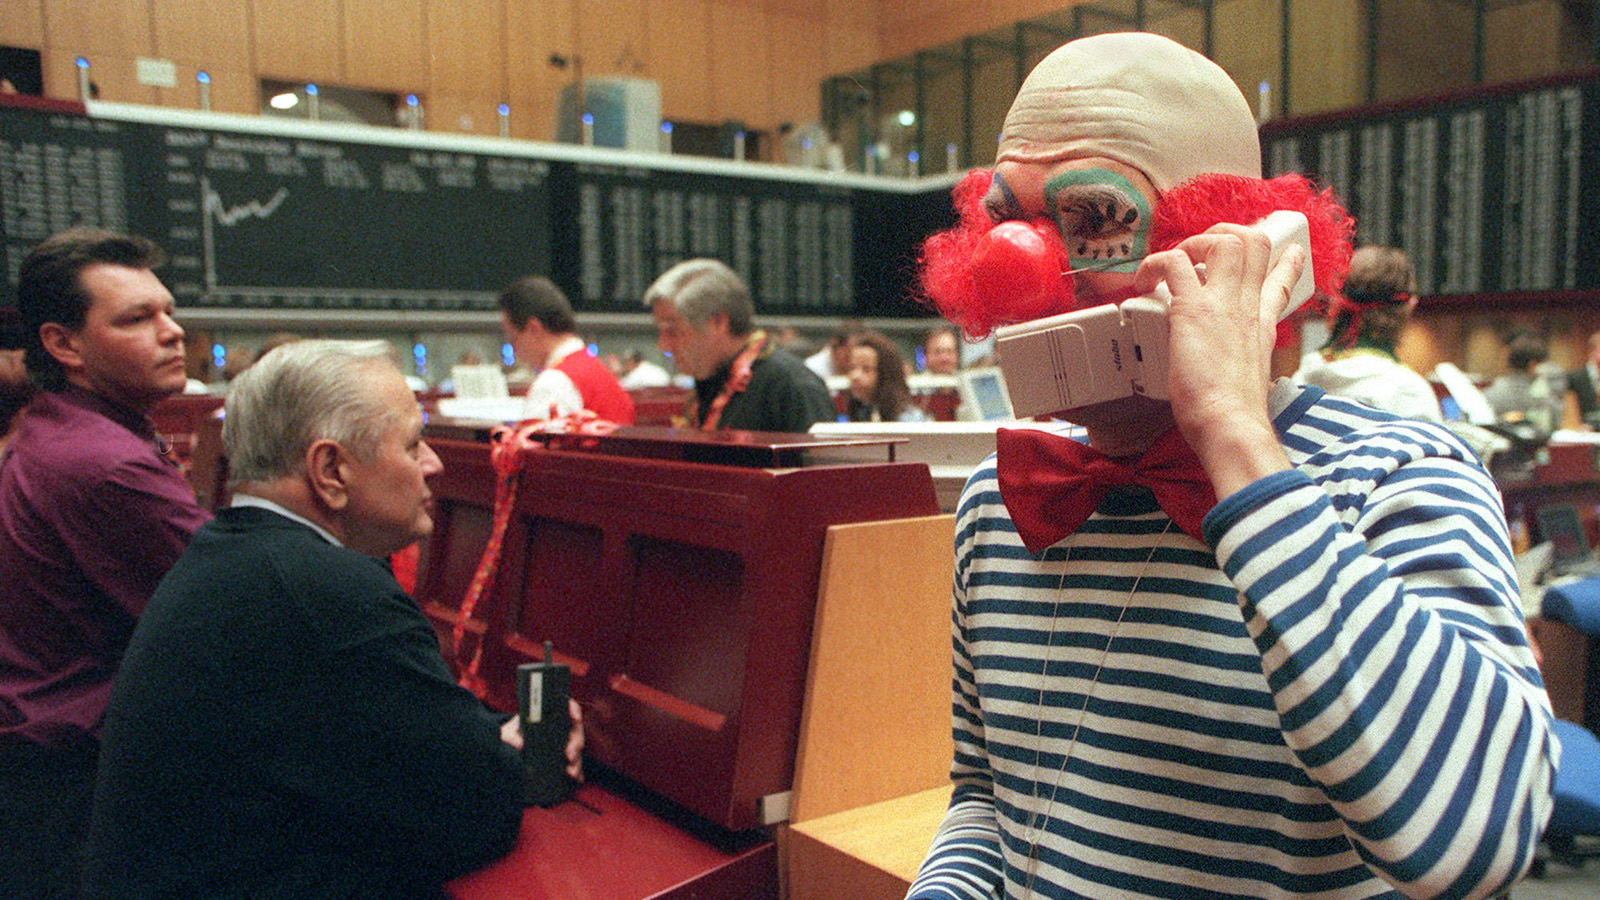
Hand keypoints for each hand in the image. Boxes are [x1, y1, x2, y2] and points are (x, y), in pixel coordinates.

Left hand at [498, 700, 582, 781]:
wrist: (510, 747)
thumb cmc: (512, 734)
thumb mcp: (508, 733)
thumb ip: (512, 737)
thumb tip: (520, 745)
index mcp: (551, 715)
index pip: (567, 707)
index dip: (574, 710)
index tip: (576, 718)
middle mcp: (561, 728)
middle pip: (576, 732)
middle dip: (575, 744)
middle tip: (569, 756)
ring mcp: (564, 743)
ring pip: (576, 750)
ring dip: (577, 762)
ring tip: (571, 773)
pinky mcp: (564, 758)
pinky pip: (574, 764)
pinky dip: (577, 772)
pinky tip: (577, 779)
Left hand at [1133, 224, 1305, 497]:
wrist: (1231, 424)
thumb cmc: (1234, 415)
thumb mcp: (1250, 383)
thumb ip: (1244, 371)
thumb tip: (1237, 387)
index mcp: (1261, 325)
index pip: (1280, 283)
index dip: (1285, 263)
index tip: (1291, 252)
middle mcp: (1247, 307)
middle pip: (1254, 243)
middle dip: (1226, 235)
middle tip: (1200, 251)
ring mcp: (1222, 304)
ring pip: (1222, 242)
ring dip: (1192, 244)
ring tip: (1171, 266)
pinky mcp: (1192, 309)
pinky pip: (1173, 263)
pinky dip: (1154, 264)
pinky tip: (1144, 282)